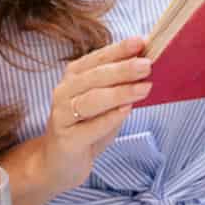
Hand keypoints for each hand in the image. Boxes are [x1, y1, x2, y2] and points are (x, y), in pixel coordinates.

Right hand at [40, 36, 151, 192]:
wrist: (58, 163)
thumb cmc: (86, 128)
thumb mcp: (105, 104)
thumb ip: (120, 87)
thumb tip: (147, 68)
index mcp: (74, 76)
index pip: (98, 58)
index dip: (119, 50)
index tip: (141, 41)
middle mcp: (64, 91)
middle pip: (95, 76)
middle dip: (123, 69)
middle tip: (147, 65)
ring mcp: (62, 115)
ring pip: (92, 99)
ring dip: (120, 92)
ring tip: (144, 88)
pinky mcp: (66, 140)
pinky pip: (90, 127)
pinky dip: (110, 118)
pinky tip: (127, 111)